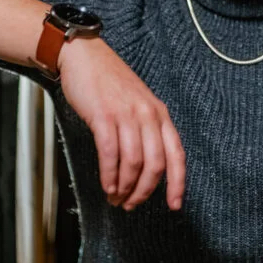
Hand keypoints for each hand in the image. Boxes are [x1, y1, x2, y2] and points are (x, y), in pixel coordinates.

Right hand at [58, 38, 184, 210]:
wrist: (84, 57)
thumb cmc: (109, 82)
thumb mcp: (138, 104)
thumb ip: (147, 130)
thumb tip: (147, 168)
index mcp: (160, 114)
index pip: (176, 155)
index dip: (177, 183)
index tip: (174, 205)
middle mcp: (148, 115)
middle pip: (155, 165)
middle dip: (143, 192)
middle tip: (130, 204)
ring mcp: (126, 115)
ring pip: (133, 163)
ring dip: (123, 187)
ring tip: (115, 198)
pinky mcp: (104, 116)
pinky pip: (110, 153)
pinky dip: (109, 175)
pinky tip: (106, 185)